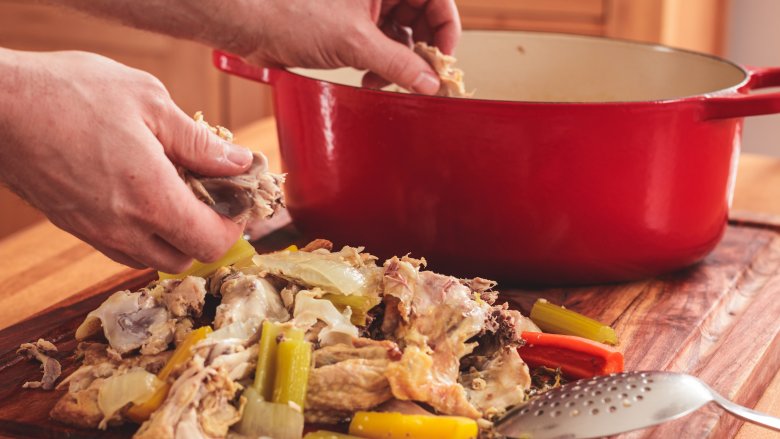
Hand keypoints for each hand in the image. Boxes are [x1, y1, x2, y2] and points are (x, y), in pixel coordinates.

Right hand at [0, 49, 253, 271]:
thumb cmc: (70, 94)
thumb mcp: (149, 103)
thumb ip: (201, 142)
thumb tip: (240, 162)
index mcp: (150, 199)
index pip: (212, 243)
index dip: (234, 224)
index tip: (237, 196)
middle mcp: (123, 228)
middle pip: (187, 258)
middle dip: (208, 231)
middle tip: (212, 192)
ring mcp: (96, 233)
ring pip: (153, 258)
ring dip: (176, 235)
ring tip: (177, 189)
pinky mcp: (75, 227)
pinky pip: (124, 247)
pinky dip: (145, 232)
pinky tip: (142, 192)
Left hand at [233, 0, 461, 93]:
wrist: (252, 23)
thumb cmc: (294, 13)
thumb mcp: (355, 42)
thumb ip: (399, 63)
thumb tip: (430, 82)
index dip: (446, 28)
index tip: (443, 59)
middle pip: (422, 16)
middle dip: (421, 50)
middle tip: (417, 77)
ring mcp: (364, 7)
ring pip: (401, 34)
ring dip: (400, 62)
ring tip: (385, 81)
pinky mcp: (351, 26)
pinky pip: (380, 45)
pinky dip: (381, 64)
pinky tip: (371, 78)